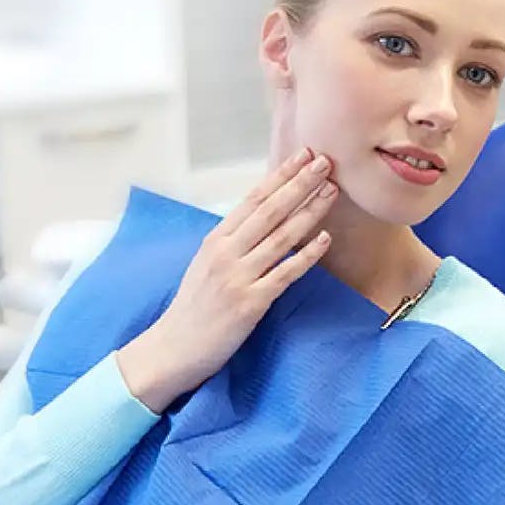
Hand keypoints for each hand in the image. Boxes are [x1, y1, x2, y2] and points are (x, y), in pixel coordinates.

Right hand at [117, 147, 338, 412]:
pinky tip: (325, 238)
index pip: (252, 200)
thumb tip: (261, 221)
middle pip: (269, 211)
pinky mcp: (249, 303)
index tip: (303, 155)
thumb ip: (231, 243)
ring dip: (309, 211)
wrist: (173, 348)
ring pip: (280, 237)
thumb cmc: (192, 308)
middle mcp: (225, 253)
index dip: (280, 176)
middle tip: (324, 161)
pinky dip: (306, 254)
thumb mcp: (205, 265)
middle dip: (299, 183)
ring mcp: (237, 277)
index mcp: (214, 240)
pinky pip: (284, 273)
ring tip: (331, 190)